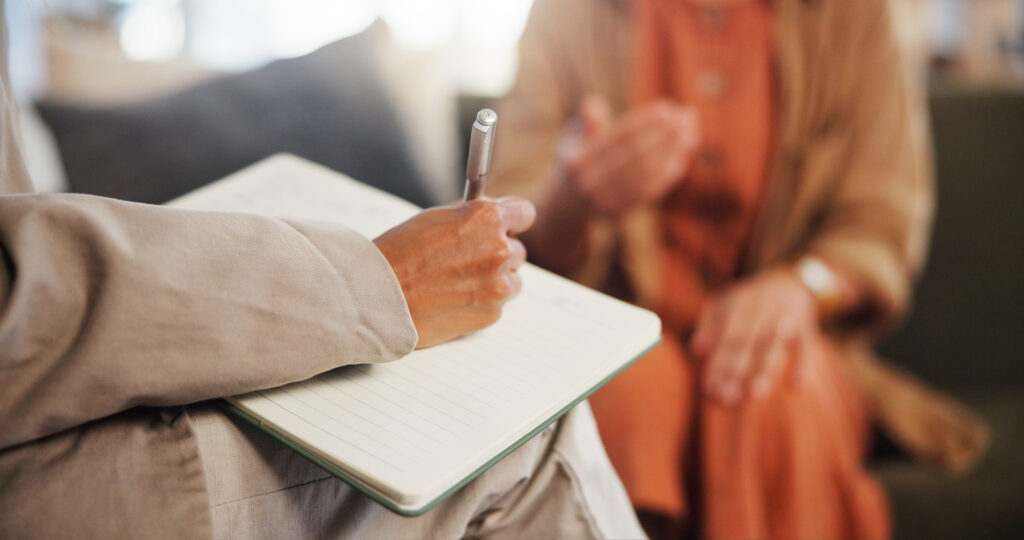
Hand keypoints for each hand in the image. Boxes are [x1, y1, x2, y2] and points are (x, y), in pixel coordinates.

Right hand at [374, 197, 534, 347]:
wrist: (379, 296)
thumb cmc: (399, 254)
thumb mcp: (436, 218)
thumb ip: (470, 217)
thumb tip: (489, 218)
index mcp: (487, 218)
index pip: (524, 213)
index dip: (514, 221)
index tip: (509, 226)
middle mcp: (499, 250)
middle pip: (517, 250)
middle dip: (498, 254)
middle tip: (470, 261)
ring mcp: (498, 285)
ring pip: (512, 281)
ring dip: (494, 281)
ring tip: (458, 283)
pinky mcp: (491, 314)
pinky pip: (497, 305)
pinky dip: (481, 304)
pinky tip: (453, 300)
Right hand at [564, 96, 699, 215]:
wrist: (567, 207)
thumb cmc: (575, 162)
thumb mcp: (571, 140)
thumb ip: (584, 123)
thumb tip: (592, 104)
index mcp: (578, 160)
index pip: (619, 137)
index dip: (645, 121)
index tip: (667, 107)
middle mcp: (590, 183)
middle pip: (636, 155)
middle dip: (666, 134)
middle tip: (688, 117)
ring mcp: (606, 201)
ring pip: (647, 174)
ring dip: (672, 153)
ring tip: (691, 134)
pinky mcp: (621, 214)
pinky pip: (649, 192)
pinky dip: (668, 174)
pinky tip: (681, 157)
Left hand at [691, 269, 817, 403]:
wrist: (789, 278)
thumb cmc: (749, 298)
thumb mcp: (724, 302)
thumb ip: (708, 324)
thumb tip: (696, 351)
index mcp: (738, 304)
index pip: (725, 337)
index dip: (718, 363)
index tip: (710, 388)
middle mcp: (760, 309)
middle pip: (746, 343)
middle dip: (735, 371)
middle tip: (726, 398)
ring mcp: (784, 317)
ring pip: (772, 346)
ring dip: (764, 370)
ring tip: (755, 394)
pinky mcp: (806, 325)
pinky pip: (805, 346)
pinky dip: (803, 365)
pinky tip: (797, 387)